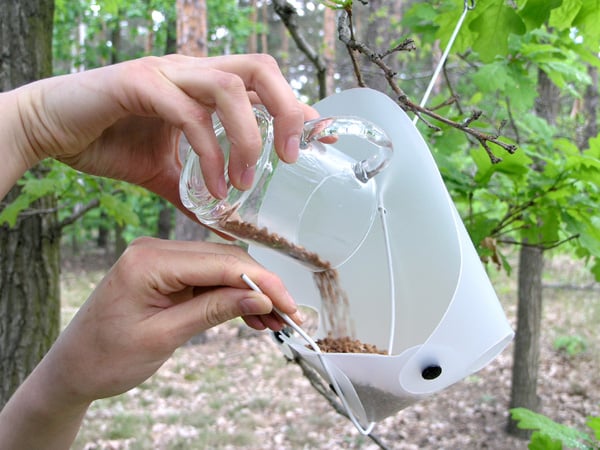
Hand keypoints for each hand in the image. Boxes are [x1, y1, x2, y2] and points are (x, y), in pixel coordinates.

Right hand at [10, 54, 318, 205]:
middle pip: (260, 68)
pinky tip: (211, 187)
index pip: (264, 84)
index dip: (296, 107)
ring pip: (231, 86)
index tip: (321, 139)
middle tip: (291, 157)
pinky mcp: (139, 83)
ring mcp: (167, 72)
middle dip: (286, 110)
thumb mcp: (165, 172)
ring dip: (248, 138)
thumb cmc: (108, 141)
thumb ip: (196, 187)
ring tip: (247, 182)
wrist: (51, 128)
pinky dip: (208, 153)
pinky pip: (188, 115)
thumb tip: (225, 218)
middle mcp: (192, 71)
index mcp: (203, 85)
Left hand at [43, 237, 296, 402]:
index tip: (289, 305)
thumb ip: (213, 310)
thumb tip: (260, 297)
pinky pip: (207, 280)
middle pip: (225, 260)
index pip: (220, 263)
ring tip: (274, 321)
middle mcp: (157, 250)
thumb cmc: (106, 358)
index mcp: (149, 260)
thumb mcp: (164, 336)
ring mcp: (162, 260)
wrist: (72, 368)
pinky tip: (252, 316)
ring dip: (249, 293)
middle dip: (261, 287)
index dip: (261, 282)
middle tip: (288, 316)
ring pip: (221, 269)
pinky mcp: (167, 274)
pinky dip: (231, 297)